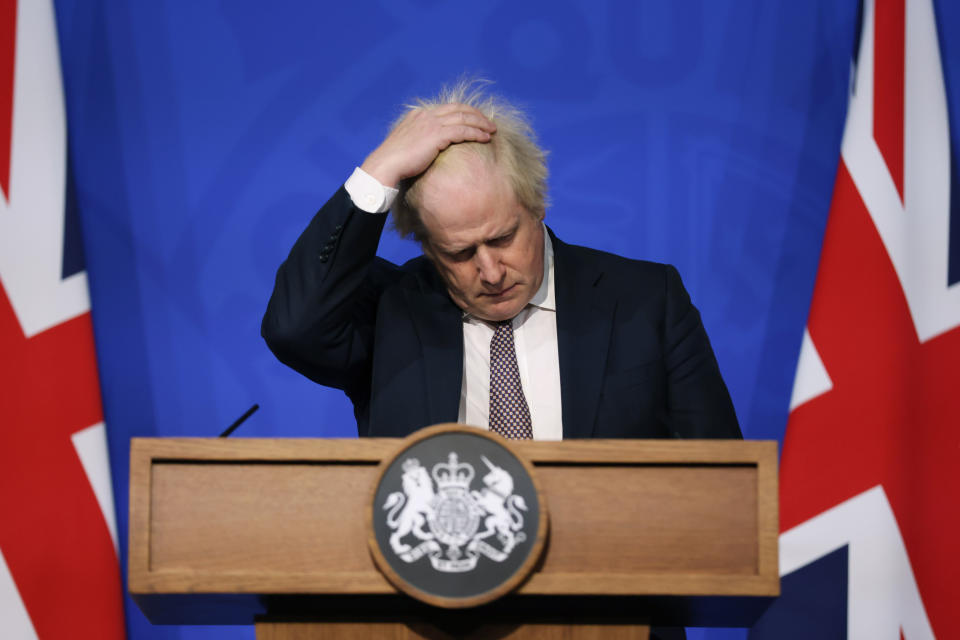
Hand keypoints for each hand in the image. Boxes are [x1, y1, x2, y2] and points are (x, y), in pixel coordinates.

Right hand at [360, 104, 495, 187]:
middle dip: (476, 114)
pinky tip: (485, 138)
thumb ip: (418, 139)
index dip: (464, 112)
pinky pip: (463, 131)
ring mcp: (431, 123)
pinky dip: (476, 133)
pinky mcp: (436, 135)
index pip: (447, 108)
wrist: (386, 164)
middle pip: (459, 109)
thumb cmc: (394, 161)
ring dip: (481, 123)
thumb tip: (425, 148)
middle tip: (489, 122)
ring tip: (492, 130)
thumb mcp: (406, 144)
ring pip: (464, 118)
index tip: (475, 119)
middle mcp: (426, 115)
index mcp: (419, 115)